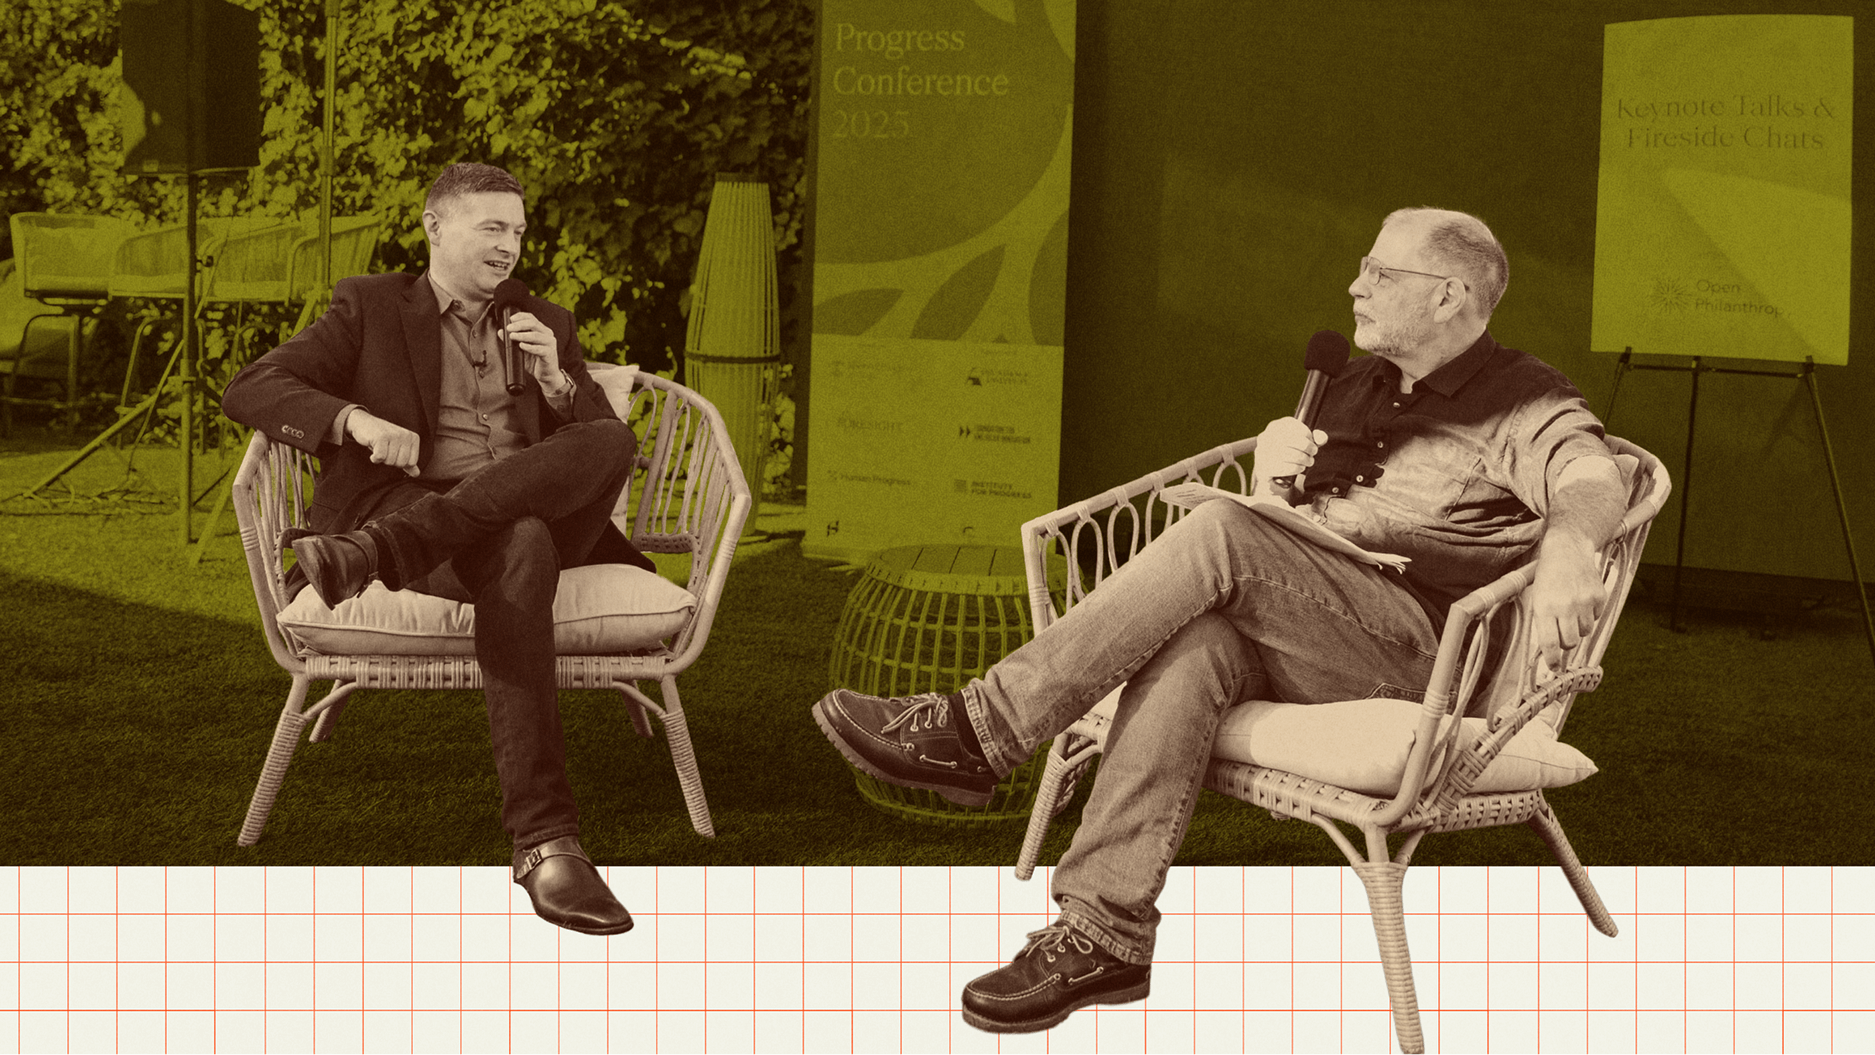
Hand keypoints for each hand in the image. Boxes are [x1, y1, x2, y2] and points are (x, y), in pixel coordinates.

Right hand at [344, 408, 420, 475]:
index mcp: (413, 438)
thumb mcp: (398, 448)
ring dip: (381, 458)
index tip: (393, 452)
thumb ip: (407, 461)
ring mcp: (394, 435)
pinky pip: (380, 457)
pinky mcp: (381, 437)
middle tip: (385, 449)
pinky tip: (373, 448)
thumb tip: (416, 474)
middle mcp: (406, 435)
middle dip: (390, 460)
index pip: (411, 462)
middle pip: (401, 463)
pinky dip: (374, 457)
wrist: (363, 423)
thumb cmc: (382, 437)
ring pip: (390, 461)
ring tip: (379, 447)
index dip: (399, 462)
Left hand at [503, 311, 568, 393]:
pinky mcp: (550, 354)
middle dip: (519, 325)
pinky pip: (539, 349)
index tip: (510, 319)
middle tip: (509, 328)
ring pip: (535, 335)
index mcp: (541, 330)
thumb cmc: (535, 361)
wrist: (546, 375)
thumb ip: (513, 339)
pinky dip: (529, 347)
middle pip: (533, 324)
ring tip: (512, 336)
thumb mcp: (521, 348)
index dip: (520, 316)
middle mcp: (547, 334)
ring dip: (522, 335)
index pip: (531, 318)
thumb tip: (501, 332)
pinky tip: (521, 346)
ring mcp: (550, 344)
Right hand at [1253, 416, 1327, 494]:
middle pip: (1291, 439)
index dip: (1307, 434)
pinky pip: (1283, 467)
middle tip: (1313, 452)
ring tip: (1309, 461)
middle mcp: (1266, 436)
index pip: (1293, 425)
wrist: (1270, 468)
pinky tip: (1300, 468)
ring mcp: (1262, 452)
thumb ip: (1315, 438)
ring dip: (1304, 459)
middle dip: (1307, 447)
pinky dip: (1296, 468)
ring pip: (1288, 454)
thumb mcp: (1302, 442)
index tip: (1312, 442)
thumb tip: (1322, 438)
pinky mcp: (1262, 466)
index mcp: (1276, 426)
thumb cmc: (1289, 451)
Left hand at [1528, 533, 1606, 672]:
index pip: (1550, 644)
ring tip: (1571, 610)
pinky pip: (1596, 617)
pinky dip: (1590, 614)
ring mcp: (1584, 601)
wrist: (1567, 549)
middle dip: (1565, 642)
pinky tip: (1582, 599)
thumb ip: (1543, 623)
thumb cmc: (1549, 576)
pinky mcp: (1599, 596)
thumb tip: (1550, 650)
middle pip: (1570, 642)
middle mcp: (1565, 606)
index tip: (1554, 668)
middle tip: (1562, 631)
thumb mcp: (1537, 598)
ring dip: (1578, 627)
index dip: (1552, 660)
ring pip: (1584, 632)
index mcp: (1544, 608)